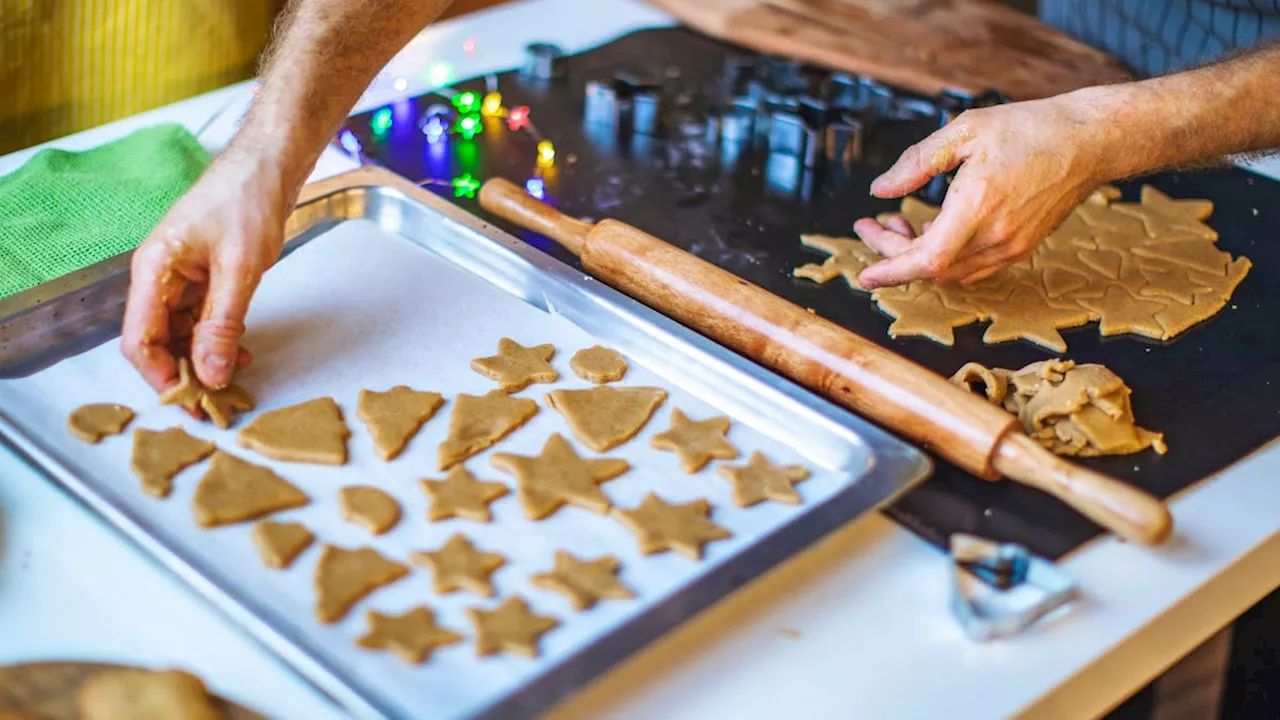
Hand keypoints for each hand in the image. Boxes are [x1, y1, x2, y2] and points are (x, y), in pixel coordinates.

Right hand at [121, 145, 290, 394]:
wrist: (267, 167)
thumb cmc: (247, 202)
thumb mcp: (239, 269)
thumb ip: (222, 324)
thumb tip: (210, 373)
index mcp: (153, 270)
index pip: (140, 338)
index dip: (160, 375)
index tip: (190, 400)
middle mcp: (158, 277)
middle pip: (157, 341)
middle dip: (183, 374)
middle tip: (215, 405)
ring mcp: (178, 278)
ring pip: (180, 334)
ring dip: (203, 360)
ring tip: (234, 379)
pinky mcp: (200, 278)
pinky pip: (199, 320)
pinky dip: (217, 340)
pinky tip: (239, 352)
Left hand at [854, 91, 1113, 288]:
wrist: (1089, 141)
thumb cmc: (1029, 128)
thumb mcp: (964, 131)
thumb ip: (917, 162)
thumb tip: (880, 190)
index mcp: (978, 206)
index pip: (927, 259)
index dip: (892, 271)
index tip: (864, 274)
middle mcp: (996, 236)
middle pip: (932, 267)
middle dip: (894, 252)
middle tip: (872, 225)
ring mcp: (1011, 247)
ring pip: (950, 271)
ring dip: (917, 255)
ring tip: (898, 221)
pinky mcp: (1021, 247)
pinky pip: (971, 268)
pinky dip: (944, 257)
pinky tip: (933, 230)